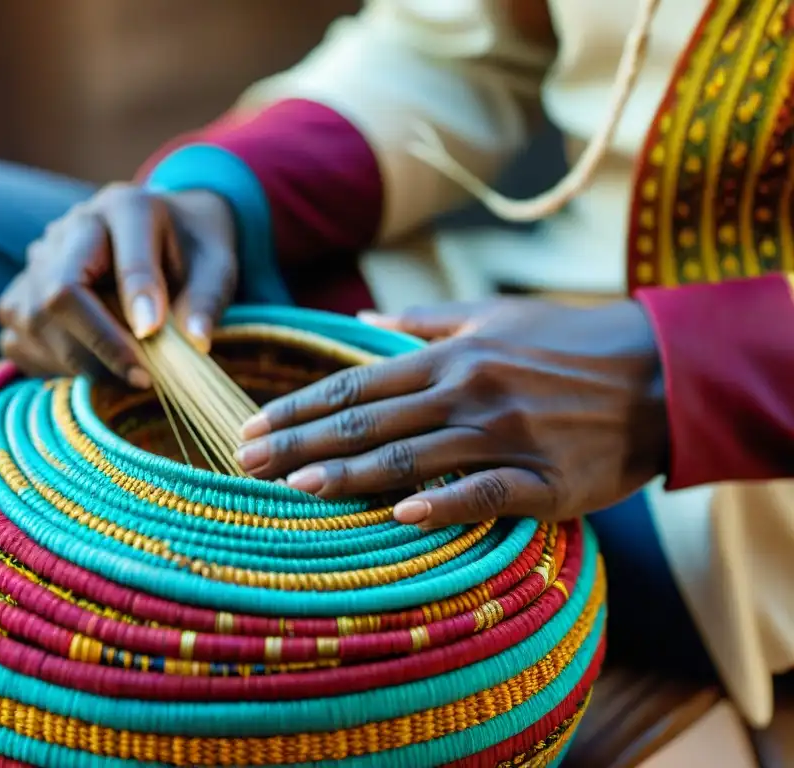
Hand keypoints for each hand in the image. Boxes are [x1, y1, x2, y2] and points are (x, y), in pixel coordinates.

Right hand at [0, 184, 235, 384]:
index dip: (134, 300)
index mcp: (125, 206)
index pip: (121, 255)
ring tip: (127, 378)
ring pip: (33, 321)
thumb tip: (195, 342)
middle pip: (60, 292)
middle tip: (144, 379)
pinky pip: (18, 340)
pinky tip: (94, 370)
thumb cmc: (192, 251)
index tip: (153, 337)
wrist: (164, 234)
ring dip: (79, 362)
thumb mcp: (217, 264)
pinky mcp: (21, 294)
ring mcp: (37, 260)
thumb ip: (206, 299)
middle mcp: (70, 228)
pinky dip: (53, 366)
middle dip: (101, 345)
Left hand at [235, 298, 668, 528]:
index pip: (355, 386)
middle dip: (300, 443)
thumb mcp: (494, 316)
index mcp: (452, 357)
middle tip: (244, 462)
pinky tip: (401, 514)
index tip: (251, 426)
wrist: (660, 374)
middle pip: (367, 424)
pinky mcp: (547, 479)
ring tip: (294, 488)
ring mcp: (506, 437)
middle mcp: (469, 393)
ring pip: (412, 458)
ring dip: (350, 475)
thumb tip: (360, 321)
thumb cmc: (568, 342)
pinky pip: (486, 492)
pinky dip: (444, 502)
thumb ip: (423, 322)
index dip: (299, 408)